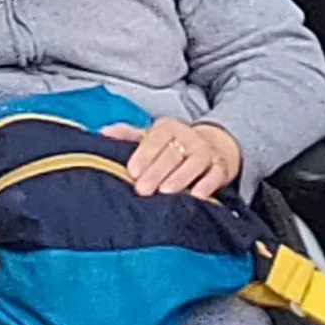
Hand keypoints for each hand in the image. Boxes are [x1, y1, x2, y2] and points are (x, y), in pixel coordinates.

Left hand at [101, 119, 239, 198]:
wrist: (212, 147)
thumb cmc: (172, 145)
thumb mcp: (150, 137)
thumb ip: (128, 135)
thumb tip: (103, 132)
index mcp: (168, 128)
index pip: (156, 138)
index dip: (144, 154)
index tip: (132, 171)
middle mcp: (188, 137)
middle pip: (173, 153)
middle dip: (157, 171)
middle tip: (142, 189)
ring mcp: (206, 152)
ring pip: (194, 162)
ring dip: (180, 177)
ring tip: (166, 192)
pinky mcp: (220, 168)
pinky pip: (215, 175)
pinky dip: (207, 185)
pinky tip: (196, 196)